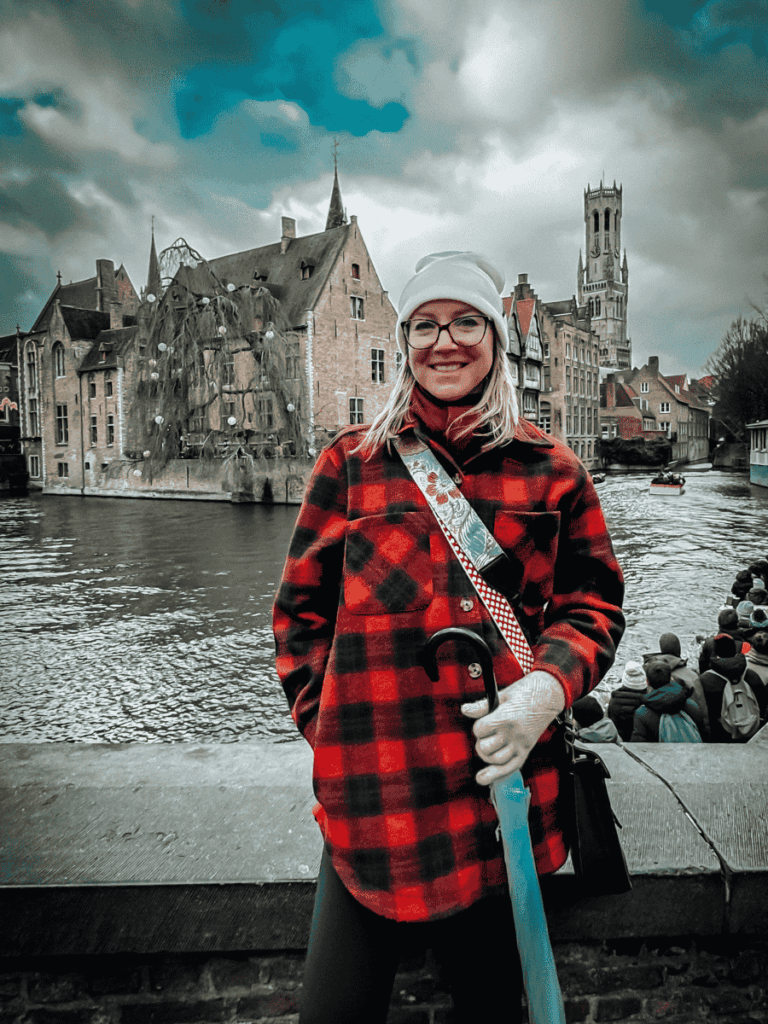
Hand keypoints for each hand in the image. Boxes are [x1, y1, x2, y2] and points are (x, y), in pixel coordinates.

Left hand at [461, 670, 564, 784]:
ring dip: (488, 756)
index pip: (480, 730)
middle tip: (486, 735)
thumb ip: (482, 706)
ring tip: (488, 748)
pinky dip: (497, 774)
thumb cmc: (527, 692)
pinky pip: (511, 768)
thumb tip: (465, 709)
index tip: (483, 723)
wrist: (549, 695)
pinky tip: (485, 778)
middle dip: (481, 742)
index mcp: (506, 718)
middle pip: (485, 748)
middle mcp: (513, 734)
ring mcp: (521, 744)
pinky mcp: (527, 750)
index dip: (478, 727)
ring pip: (496, 760)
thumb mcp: (502, 695)